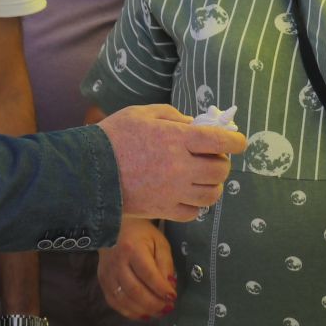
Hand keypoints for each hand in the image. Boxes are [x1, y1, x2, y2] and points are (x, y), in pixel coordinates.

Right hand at [97, 103, 243, 221]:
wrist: (88, 171)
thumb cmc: (113, 136)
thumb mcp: (142, 113)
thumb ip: (172, 116)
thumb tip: (193, 125)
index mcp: (178, 139)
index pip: (221, 141)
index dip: (236, 141)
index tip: (237, 142)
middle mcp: (181, 167)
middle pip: (221, 170)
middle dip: (221, 163)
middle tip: (211, 160)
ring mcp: (174, 191)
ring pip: (212, 195)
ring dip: (212, 186)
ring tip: (201, 180)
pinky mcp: (164, 210)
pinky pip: (193, 212)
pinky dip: (195, 205)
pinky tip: (187, 196)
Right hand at [99, 217, 176, 319]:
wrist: (115, 227)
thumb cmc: (141, 234)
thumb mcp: (159, 242)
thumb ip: (166, 264)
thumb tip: (169, 286)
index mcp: (132, 249)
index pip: (148, 274)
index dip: (161, 289)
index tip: (173, 297)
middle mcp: (117, 262)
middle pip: (135, 290)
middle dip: (154, 304)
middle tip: (168, 308)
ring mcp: (107, 273)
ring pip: (124, 300)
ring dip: (143, 310)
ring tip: (159, 312)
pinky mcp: (102, 281)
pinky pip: (115, 302)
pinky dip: (130, 312)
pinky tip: (143, 314)